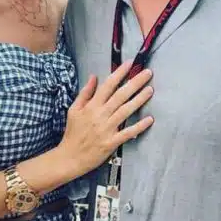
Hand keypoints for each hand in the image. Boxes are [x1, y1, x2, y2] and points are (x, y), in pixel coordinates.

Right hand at [57, 61, 153, 179]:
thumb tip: (94, 77)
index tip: (130, 63)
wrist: (69, 157)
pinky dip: (139, 126)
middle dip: (135, 82)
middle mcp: (100, 115)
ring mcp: (107, 129)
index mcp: (91, 106)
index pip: (108, 85)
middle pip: (120, 95)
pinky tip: (149, 119)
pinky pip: (127, 132)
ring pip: (126, 111)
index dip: (119, 73)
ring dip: (139, 100)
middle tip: (148, 72)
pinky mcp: (111, 142)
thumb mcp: (73, 110)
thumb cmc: (72, 133)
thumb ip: (85, 93)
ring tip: (150, 90)